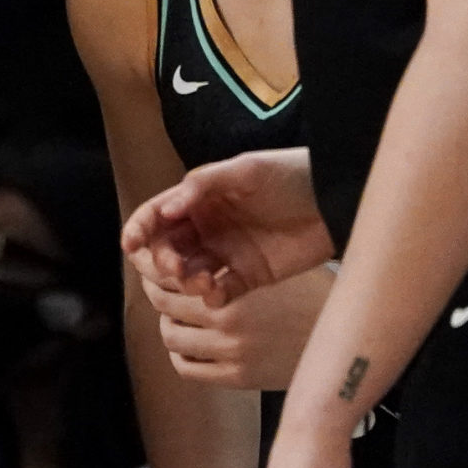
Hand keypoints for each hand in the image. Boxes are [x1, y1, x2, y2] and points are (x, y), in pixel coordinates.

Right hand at [122, 147, 331, 307]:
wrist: (337, 200)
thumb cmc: (291, 174)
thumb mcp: (246, 170)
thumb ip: (203, 186)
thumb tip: (165, 209)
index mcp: (200, 199)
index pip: (158, 215)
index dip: (140, 228)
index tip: (130, 244)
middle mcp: (207, 227)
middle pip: (166, 249)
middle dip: (161, 261)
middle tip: (174, 267)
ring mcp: (227, 254)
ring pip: (189, 274)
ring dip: (186, 281)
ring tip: (204, 281)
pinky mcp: (249, 277)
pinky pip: (220, 293)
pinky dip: (212, 297)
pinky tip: (218, 293)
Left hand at [141, 266, 334, 389]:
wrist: (347, 342)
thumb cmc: (313, 297)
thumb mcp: (276, 270)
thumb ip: (234, 263)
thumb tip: (188, 253)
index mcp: (237, 287)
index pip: (175, 274)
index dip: (158, 268)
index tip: (154, 264)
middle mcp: (229, 321)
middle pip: (165, 303)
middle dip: (158, 292)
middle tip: (161, 287)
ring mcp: (231, 353)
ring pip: (171, 337)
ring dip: (168, 324)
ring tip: (178, 315)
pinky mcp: (236, 379)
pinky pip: (187, 368)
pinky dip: (181, 354)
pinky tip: (191, 344)